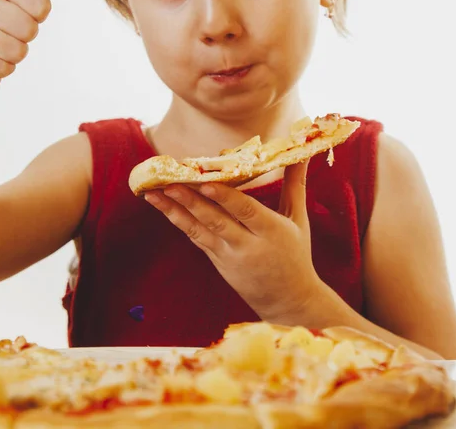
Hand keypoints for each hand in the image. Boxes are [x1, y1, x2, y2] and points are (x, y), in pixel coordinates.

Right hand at [0, 0, 56, 85]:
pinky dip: (4, 68)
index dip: (41, 15)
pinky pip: (3, 68)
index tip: (29, 10)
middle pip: (29, 30)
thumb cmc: (11, 11)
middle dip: (28, 36)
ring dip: (17, 53)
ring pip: (16, 51)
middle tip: (14, 29)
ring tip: (3, 42)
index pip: (42, 5)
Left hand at [144, 161, 324, 321]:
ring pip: (199, 231)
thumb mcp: (298, 220)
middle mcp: (247, 245)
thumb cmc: (296, 255)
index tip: (204, 183)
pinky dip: (180, 222)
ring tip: (153, 195)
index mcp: (271, 231)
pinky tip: (165, 208)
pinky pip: (196, 239)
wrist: (288, 302)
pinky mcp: (217, 262)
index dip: (224, 198)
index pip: (245, 211)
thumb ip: (295, 184)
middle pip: (215, 221)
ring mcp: (228, 256)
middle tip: (168, 184)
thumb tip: (302, 153)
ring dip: (175, 212)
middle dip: (190, 202)